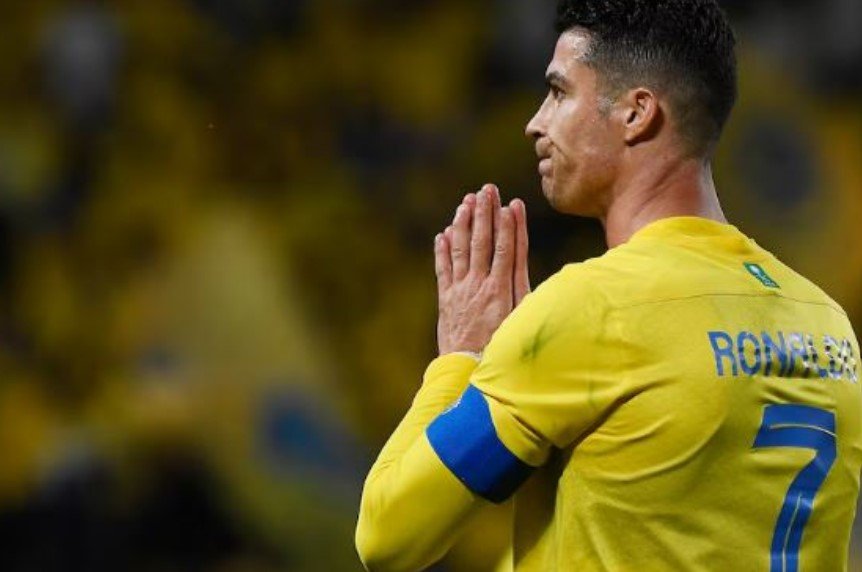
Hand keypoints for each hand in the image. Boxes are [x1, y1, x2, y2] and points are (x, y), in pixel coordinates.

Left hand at [435, 184, 529, 354]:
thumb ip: (522, 291)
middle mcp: (478, 286)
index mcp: (500, 290)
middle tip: (486, 190)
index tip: (511, 204)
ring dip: (463, 224)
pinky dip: (442, 250)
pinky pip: (442, 269)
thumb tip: (528, 266)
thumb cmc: (502, 350)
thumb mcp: (520, 321)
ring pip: (460, 250)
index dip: (509, 225)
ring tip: (466, 203)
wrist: (467, 371)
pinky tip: (443, 234)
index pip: (506, 249)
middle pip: (482, 242)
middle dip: (485, 213)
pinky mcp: (446, 300)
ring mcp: (459, 291)